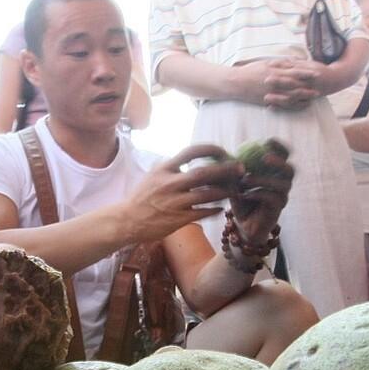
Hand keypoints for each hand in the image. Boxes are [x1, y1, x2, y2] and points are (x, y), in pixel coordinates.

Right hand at [124, 144, 242, 242]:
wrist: (128, 220)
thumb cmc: (142, 196)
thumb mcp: (153, 174)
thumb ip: (172, 166)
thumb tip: (189, 157)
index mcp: (165, 169)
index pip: (191, 152)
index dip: (211, 149)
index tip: (224, 151)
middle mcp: (170, 184)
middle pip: (204, 173)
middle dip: (225, 170)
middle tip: (240, 169)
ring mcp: (175, 202)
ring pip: (207, 195)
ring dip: (225, 191)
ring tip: (235, 190)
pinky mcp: (178, 219)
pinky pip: (203, 213)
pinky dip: (215, 209)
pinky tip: (222, 208)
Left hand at [229, 148, 292, 243]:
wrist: (242, 223)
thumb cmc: (240, 198)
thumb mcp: (233, 180)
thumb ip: (232, 167)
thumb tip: (222, 152)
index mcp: (275, 172)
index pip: (284, 155)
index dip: (280, 146)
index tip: (268, 141)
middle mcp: (283, 183)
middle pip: (290, 169)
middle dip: (279, 161)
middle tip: (264, 158)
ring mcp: (282, 197)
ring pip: (282, 184)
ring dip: (262, 179)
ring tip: (245, 180)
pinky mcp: (277, 209)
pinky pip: (273, 198)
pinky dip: (257, 194)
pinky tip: (244, 194)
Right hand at [231, 59, 319, 108]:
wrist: (236, 83)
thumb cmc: (250, 71)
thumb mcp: (266, 63)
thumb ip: (280, 63)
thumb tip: (294, 61)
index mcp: (274, 71)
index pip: (294, 72)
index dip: (306, 73)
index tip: (317, 73)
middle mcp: (274, 82)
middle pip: (295, 85)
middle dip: (307, 87)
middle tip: (320, 89)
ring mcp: (271, 92)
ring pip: (290, 96)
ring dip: (302, 97)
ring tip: (313, 98)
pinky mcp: (267, 100)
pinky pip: (283, 104)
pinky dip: (293, 105)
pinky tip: (300, 105)